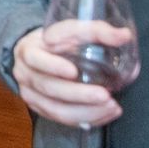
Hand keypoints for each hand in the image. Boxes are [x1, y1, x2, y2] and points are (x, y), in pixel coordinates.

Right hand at [12, 21, 131, 128]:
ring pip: (55, 110)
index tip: (74, 71)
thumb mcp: (71, 30)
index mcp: (27, 51)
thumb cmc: (56, 42)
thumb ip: (96, 30)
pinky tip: (105, 114)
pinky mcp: (41, 110)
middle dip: (79, 95)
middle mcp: (24, 74)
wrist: (37, 55)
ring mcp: (31, 94)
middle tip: (105, 95)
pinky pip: (63, 120)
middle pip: (48, 88)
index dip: (52, 66)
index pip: (35, 58)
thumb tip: (124, 35)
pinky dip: (86, 119)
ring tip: (112, 107)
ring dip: (86, 112)